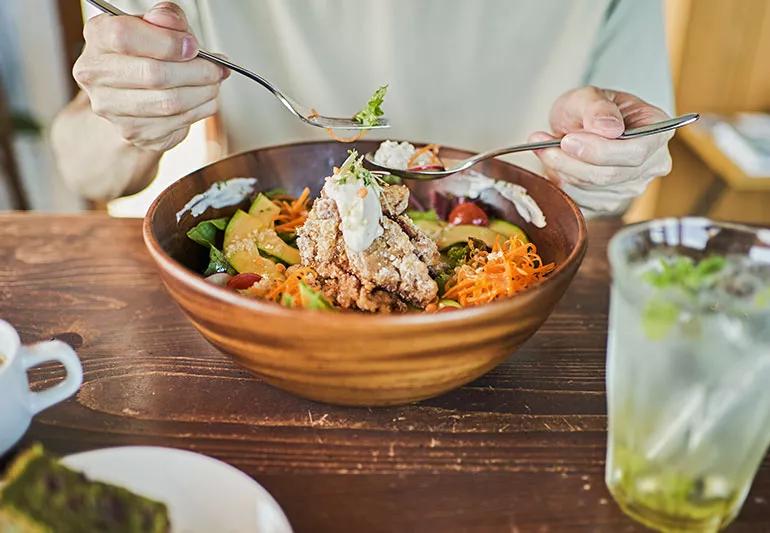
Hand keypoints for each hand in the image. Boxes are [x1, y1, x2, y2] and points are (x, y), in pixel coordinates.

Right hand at [73, 2, 227, 151]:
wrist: (132, 97)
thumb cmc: (146, 56)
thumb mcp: (157, 27)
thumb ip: (166, 18)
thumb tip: (172, 22)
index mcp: (98, 37)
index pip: (124, 36)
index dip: (167, 42)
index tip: (193, 46)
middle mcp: (96, 73)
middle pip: (153, 74)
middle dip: (195, 71)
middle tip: (215, 68)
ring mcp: (110, 107)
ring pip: (168, 102)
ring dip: (202, 92)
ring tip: (213, 83)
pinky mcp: (132, 132)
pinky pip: (175, 122)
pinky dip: (200, 110)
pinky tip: (204, 100)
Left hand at [529, 86, 672, 214]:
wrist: (576, 128)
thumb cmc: (587, 109)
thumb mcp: (588, 96)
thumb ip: (597, 108)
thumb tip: (607, 128)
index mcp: (658, 130)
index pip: (635, 152)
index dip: (599, 151)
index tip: (567, 140)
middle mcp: (653, 163)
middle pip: (611, 174)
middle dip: (572, 161)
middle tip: (543, 145)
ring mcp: (633, 186)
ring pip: (592, 188)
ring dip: (561, 170)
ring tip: (543, 148)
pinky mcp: (611, 202)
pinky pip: (582, 199)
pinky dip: (562, 182)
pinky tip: (553, 164)